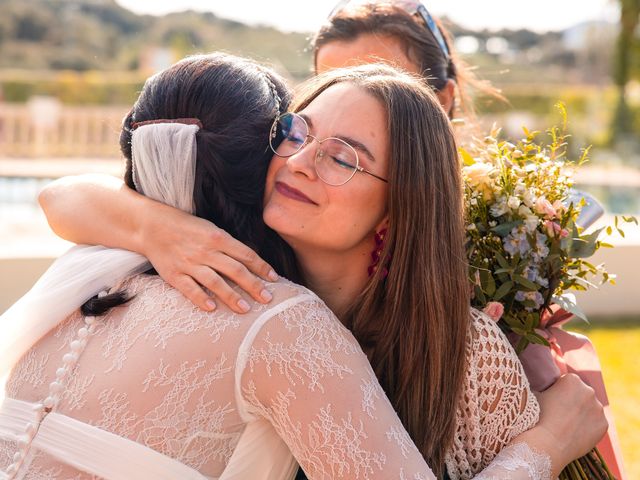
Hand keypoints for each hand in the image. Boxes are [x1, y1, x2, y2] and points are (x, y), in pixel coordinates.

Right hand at [141, 203, 278, 312]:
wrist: (153, 227)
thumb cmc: (187, 228)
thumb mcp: (211, 229)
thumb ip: (229, 245)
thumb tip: (251, 262)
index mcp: (218, 238)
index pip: (245, 254)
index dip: (262, 267)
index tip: (274, 279)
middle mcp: (206, 251)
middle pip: (235, 270)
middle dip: (253, 286)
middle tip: (267, 299)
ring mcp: (190, 264)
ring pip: (215, 282)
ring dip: (232, 296)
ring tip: (245, 309)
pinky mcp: (174, 275)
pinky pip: (190, 289)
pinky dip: (201, 298)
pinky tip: (212, 308)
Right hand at [533, 373, 606, 472]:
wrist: (548, 443)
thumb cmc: (538, 417)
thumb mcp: (536, 394)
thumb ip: (545, 388)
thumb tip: (543, 387)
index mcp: (572, 379)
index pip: (568, 383)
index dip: (559, 392)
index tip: (553, 402)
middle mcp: (589, 390)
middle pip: (581, 394)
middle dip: (574, 401)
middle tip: (561, 414)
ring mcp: (598, 408)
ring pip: (590, 409)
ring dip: (582, 414)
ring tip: (568, 425)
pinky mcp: (604, 424)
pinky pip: (596, 423)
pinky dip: (588, 427)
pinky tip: (576, 433)